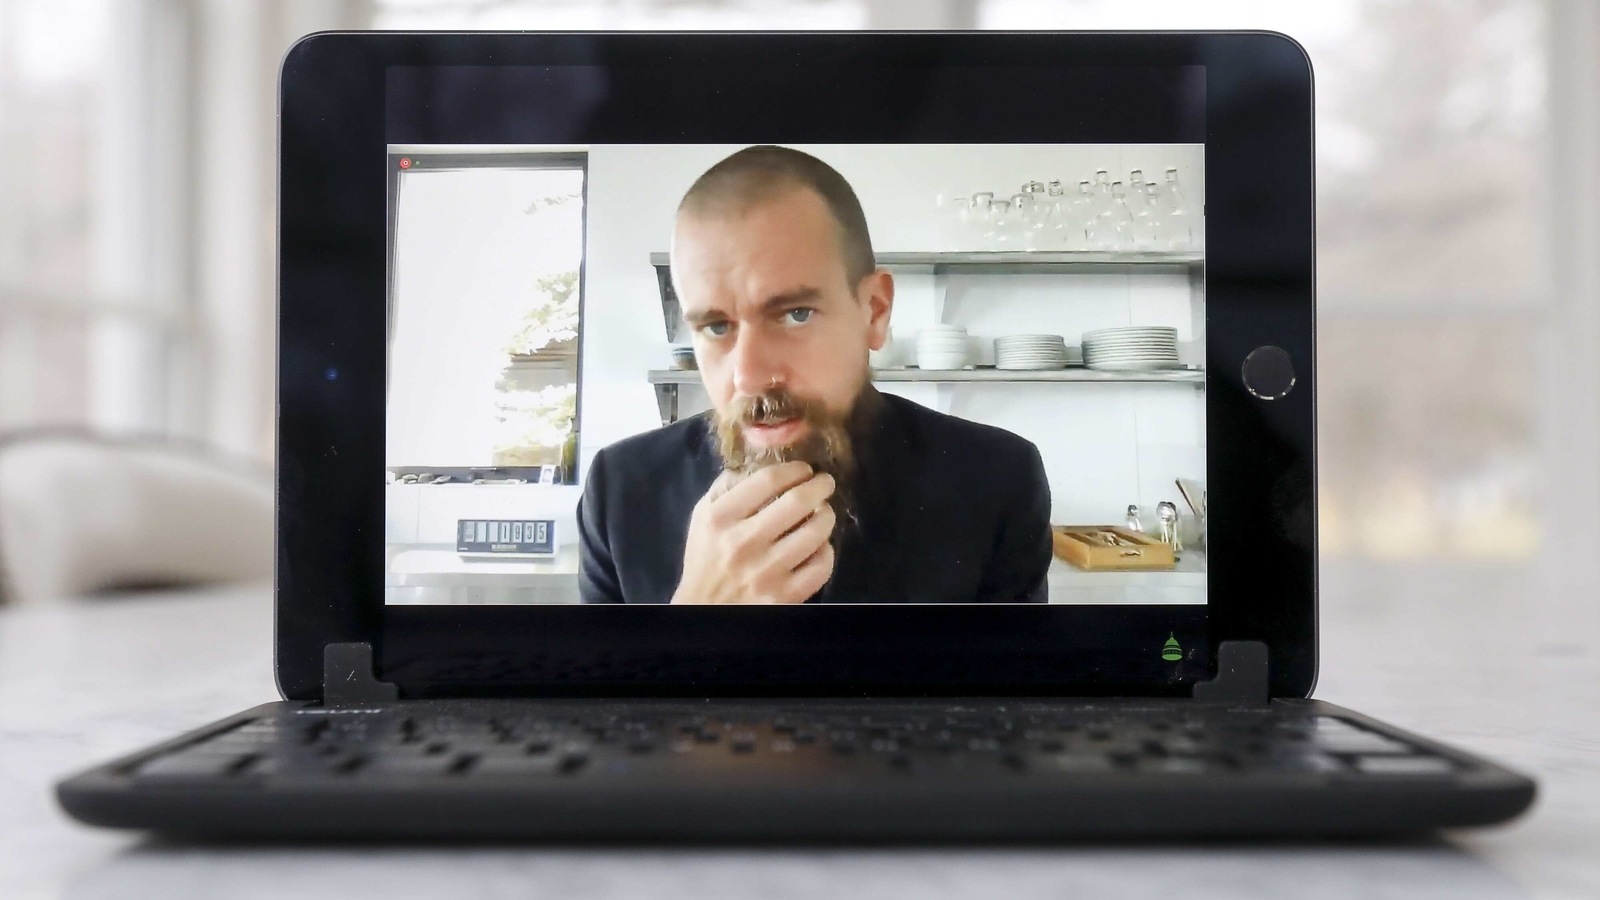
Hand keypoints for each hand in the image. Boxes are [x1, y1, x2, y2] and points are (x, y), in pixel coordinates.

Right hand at [670, 461, 837, 604]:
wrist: (704, 610)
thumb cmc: (705, 560)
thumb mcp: (702, 517)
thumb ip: (725, 487)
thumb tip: (757, 465)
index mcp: (721, 518)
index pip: (768, 480)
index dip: (794, 469)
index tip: (804, 469)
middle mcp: (744, 542)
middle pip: (797, 501)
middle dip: (820, 486)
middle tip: (825, 483)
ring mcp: (766, 571)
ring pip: (815, 532)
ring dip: (826, 516)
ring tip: (824, 513)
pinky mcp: (784, 596)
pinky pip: (821, 566)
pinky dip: (826, 551)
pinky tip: (819, 546)